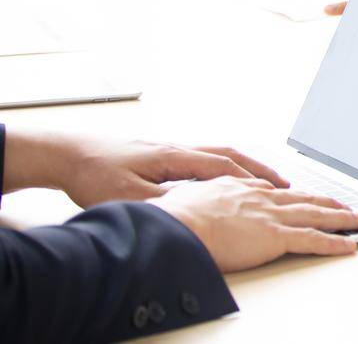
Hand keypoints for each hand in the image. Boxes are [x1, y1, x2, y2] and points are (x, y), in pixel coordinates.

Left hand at [2, 129, 288, 205]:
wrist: (71, 154)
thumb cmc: (96, 174)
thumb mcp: (130, 197)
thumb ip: (166, 203)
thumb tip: (198, 208)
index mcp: (175, 157)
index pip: (224, 167)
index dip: (252, 181)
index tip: (276, 192)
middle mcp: (179, 148)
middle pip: (231, 155)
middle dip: (260, 169)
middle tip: (285, 183)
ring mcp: (172, 149)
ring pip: (219, 153)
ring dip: (246, 166)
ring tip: (264, 180)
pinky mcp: (163, 154)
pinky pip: (206, 157)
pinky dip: (227, 166)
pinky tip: (227, 178)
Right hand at [152, 177, 357, 271]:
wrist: (176, 226)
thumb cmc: (174, 218)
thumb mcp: (187, 197)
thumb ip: (199, 198)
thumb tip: (191, 202)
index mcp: (241, 189)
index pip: (276, 192)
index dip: (295, 195)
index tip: (305, 195)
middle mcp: (262, 198)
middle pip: (304, 199)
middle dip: (327, 202)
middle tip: (344, 205)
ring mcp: (272, 217)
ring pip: (316, 216)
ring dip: (341, 218)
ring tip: (357, 219)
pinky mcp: (276, 236)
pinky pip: (313, 240)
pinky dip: (334, 243)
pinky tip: (349, 245)